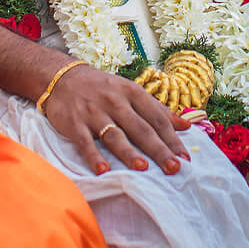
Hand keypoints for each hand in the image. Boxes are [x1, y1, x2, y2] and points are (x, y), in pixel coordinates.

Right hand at [41, 62, 191, 175]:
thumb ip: (157, 109)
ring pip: (115, 135)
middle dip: (158, 149)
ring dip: (129, 153)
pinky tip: (103, 170)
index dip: (172, 138)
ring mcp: (94, 112)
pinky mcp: (74, 123)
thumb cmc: (102, 88)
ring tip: (143, 169)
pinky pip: (85, 142)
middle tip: (174, 168)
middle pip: (140, 129)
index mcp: (132, 92)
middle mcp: (115, 101)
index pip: (156, 118)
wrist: (62, 77)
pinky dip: (94, 156)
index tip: (185, 157)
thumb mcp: (130, 91)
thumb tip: (186, 125)